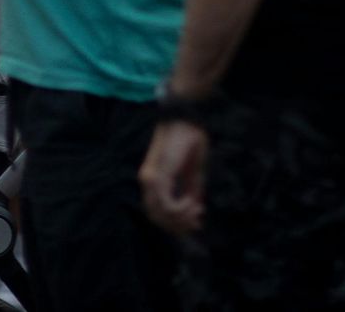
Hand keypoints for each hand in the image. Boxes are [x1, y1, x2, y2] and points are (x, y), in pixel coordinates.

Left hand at [139, 119, 208, 235]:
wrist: (185, 119)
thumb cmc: (190, 141)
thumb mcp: (193, 172)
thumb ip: (192, 192)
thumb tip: (197, 213)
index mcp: (153, 180)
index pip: (157, 212)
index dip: (176, 223)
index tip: (196, 223)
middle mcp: (147, 181)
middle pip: (157, 218)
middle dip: (179, 225)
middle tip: (197, 221)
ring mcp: (149, 179)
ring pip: (159, 214)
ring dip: (180, 219)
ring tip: (197, 211)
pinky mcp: (157, 175)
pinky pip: (165, 203)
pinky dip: (180, 209)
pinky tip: (193, 203)